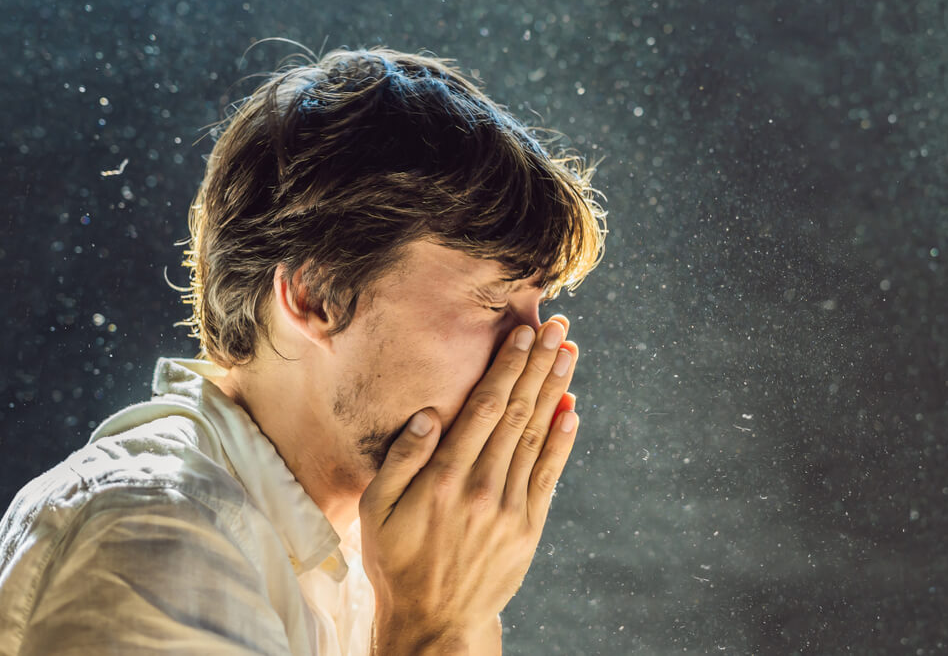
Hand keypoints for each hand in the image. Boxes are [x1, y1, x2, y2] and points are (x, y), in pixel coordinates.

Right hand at [360, 316, 579, 653]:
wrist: (434, 621)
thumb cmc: (397, 560)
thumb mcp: (376, 511)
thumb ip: (401, 460)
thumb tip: (428, 415)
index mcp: (443, 478)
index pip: (483, 408)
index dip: (506, 367)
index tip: (522, 333)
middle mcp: (481, 487)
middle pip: (517, 412)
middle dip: (538, 365)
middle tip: (557, 327)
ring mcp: (509, 508)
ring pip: (536, 436)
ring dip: (554, 391)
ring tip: (568, 354)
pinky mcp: (527, 528)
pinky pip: (548, 475)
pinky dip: (561, 441)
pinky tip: (571, 410)